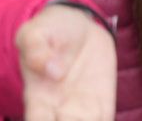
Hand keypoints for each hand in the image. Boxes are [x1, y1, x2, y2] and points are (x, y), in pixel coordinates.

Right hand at [17, 4, 116, 120]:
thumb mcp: (35, 33)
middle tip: (78, 116)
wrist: (78, 29)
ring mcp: (83, 107)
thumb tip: (55, 72)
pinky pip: (106, 118)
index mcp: (37, 96)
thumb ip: (37, 50)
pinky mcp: (103, 100)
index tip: (58, 117)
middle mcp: (59, 108)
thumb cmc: (49, 32)